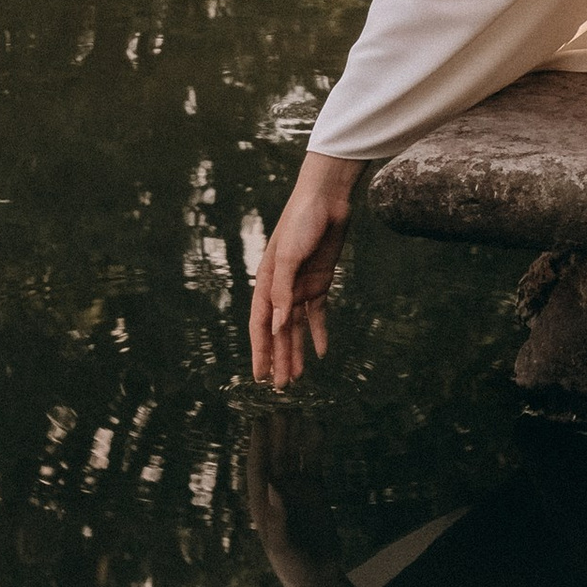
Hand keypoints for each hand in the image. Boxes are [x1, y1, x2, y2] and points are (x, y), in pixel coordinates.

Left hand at [244, 411, 356, 586]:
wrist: (317, 577)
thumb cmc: (292, 566)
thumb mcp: (281, 547)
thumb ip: (278, 517)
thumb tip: (273, 485)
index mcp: (263, 502)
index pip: (258, 468)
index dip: (258, 445)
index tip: (259, 422)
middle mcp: (277, 491)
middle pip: (276, 456)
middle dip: (277, 433)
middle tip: (281, 406)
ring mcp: (297, 489)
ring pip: (294, 455)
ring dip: (295, 434)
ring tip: (299, 409)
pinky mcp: (316, 490)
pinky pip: (313, 462)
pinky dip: (315, 444)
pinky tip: (318, 425)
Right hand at [250, 148, 360, 386]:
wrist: (326, 198)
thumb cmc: (301, 221)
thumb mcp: (289, 257)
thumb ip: (283, 291)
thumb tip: (279, 326)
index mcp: (266, 282)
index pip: (261, 325)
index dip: (260, 351)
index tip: (259, 376)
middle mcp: (281, 288)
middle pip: (279, 332)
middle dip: (279, 359)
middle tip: (280, 388)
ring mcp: (301, 286)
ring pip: (297, 327)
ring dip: (296, 351)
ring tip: (296, 377)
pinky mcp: (320, 281)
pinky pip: (317, 314)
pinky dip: (319, 332)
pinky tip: (320, 352)